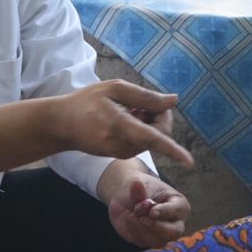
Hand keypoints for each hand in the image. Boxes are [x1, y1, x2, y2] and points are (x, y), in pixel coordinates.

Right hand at [51, 80, 194, 166]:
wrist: (62, 124)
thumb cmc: (87, 101)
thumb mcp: (114, 89)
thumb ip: (145, 96)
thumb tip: (173, 101)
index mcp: (120, 126)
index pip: (152, 139)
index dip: (173, 150)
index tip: (189, 162)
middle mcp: (122, 145)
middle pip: (159, 134)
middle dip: (159, 116)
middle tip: (140, 101)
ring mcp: (122, 153)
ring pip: (152, 138)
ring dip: (149, 121)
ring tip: (126, 109)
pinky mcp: (122, 155)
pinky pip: (142, 142)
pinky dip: (141, 128)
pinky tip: (124, 118)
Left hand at [99, 159, 190, 248]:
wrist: (125, 197)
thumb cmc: (139, 189)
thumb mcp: (139, 185)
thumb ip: (139, 190)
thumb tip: (137, 185)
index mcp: (179, 205)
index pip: (178, 211)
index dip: (165, 211)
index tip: (151, 211)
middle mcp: (175, 222)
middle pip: (174, 232)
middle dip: (156, 226)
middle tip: (141, 218)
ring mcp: (163, 234)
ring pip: (158, 241)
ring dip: (141, 228)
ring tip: (131, 214)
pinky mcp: (149, 241)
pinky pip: (143, 242)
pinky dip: (133, 231)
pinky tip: (129, 219)